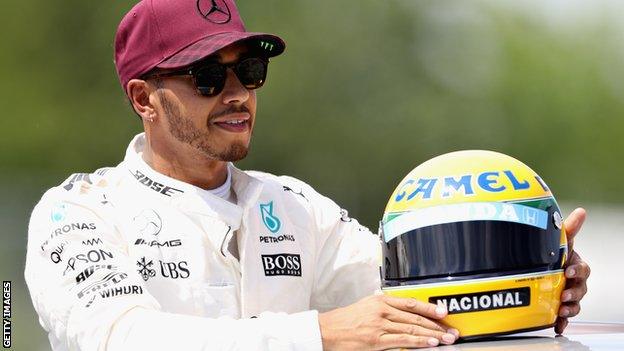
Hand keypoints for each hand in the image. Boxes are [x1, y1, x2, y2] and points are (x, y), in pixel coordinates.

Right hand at [318, 294, 458, 349]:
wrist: (327, 331)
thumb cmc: (344, 321)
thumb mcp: (365, 307)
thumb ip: (383, 307)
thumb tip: (402, 311)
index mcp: (380, 301)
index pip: (411, 303)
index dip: (429, 307)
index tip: (443, 311)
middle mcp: (382, 311)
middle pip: (415, 316)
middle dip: (436, 324)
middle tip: (451, 329)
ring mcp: (380, 325)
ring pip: (412, 328)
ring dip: (432, 334)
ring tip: (446, 339)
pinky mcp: (376, 340)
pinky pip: (402, 340)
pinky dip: (418, 342)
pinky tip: (429, 343)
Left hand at [555, 207, 589, 333]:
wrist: (535, 266)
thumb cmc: (552, 253)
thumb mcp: (558, 242)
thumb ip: (569, 229)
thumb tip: (582, 211)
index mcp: (575, 266)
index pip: (583, 270)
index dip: (577, 271)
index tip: (567, 270)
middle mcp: (573, 282)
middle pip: (581, 290)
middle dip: (574, 293)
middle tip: (564, 295)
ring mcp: (566, 295)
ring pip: (574, 305)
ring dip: (570, 309)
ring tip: (561, 310)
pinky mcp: (557, 307)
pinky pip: (563, 317)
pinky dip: (562, 322)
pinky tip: (558, 327)